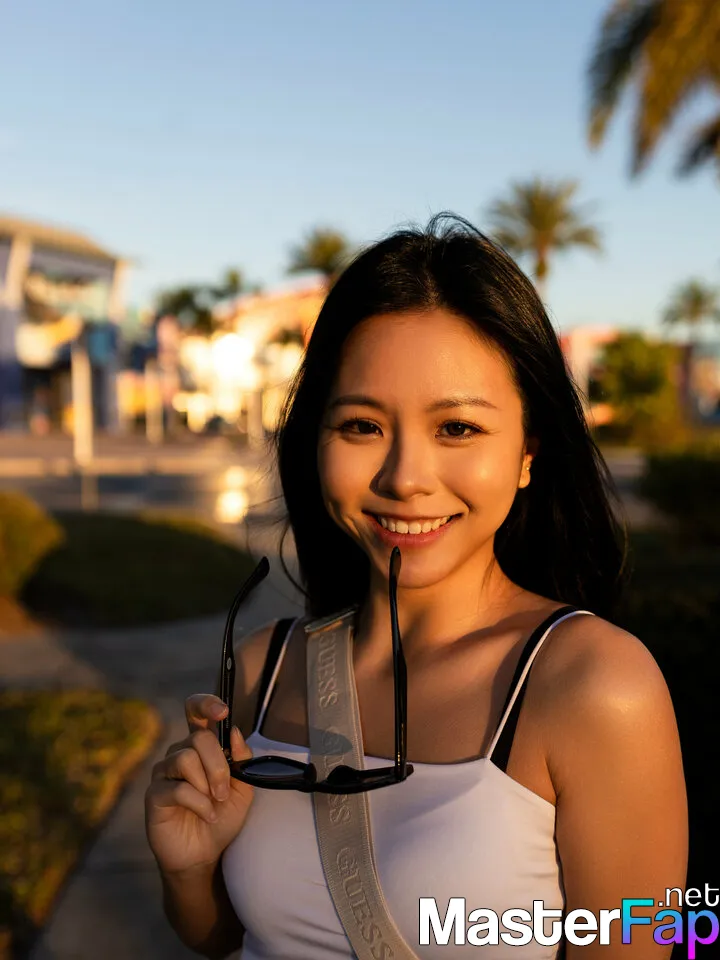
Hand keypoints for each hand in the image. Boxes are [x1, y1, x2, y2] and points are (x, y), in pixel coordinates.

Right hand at [145, 694, 254, 877]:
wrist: (205, 854)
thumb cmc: (222, 817)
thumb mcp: (242, 787)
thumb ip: (241, 759)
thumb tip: (234, 732)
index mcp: (200, 747)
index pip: (194, 711)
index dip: (205, 704)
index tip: (222, 711)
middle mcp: (179, 754)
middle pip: (197, 738)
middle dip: (218, 765)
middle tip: (224, 791)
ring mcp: (163, 773)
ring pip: (186, 759)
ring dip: (208, 783)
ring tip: (214, 803)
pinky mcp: (154, 795)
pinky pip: (178, 788)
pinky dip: (199, 803)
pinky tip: (206, 815)